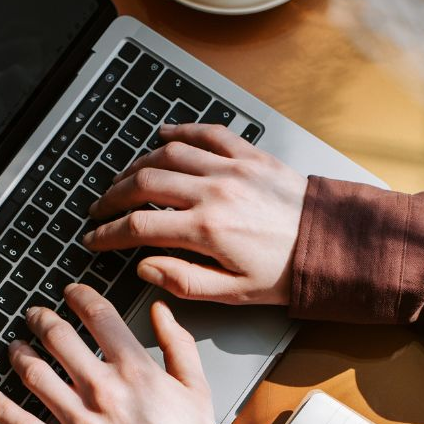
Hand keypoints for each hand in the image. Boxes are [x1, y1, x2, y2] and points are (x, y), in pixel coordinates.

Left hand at [0, 283, 221, 423]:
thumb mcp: (197, 389)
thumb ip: (179, 345)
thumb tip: (162, 312)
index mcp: (135, 371)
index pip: (98, 316)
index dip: (79, 296)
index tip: (71, 293)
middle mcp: (102, 391)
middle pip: (58, 338)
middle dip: (42, 319)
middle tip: (36, 315)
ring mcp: (80, 423)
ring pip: (35, 375)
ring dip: (19, 354)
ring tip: (15, 347)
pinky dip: (0, 408)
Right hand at [85, 123, 306, 304]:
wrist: (329, 245)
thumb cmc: (284, 272)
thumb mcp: (231, 293)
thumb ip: (182, 280)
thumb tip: (144, 266)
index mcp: (206, 230)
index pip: (138, 225)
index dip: (108, 233)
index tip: (94, 239)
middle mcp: (214, 192)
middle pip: (144, 183)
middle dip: (112, 196)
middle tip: (99, 208)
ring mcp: (231, 167)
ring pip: (168, 153)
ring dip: (138, 164)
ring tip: (122, 179)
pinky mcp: (250, 155)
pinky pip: (208, 132)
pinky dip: (181, 130)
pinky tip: (163, 134)